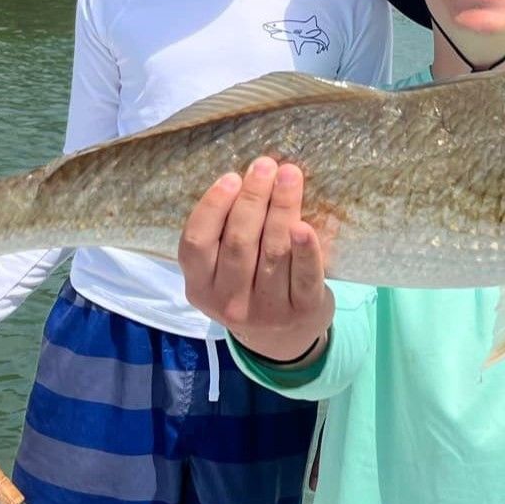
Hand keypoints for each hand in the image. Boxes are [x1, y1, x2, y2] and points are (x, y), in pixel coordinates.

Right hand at [178, 156, 334, 362]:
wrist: (285, 337)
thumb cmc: (249, 285)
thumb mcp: (223, 271)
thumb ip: (224, 235)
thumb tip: (246, 177)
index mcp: (200, 286)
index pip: (197, 242)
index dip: (213, 206)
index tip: (232, 177)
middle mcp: (228, 302)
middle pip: (239, 242)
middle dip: (253, 198)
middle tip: (265, 166)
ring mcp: (266, 310)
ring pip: (273, 252)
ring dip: (281, 208)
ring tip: (289, 175)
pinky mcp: (302, 310)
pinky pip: (304, 275)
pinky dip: (306, 249)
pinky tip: (306, 225)